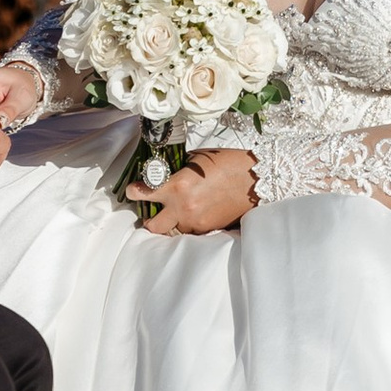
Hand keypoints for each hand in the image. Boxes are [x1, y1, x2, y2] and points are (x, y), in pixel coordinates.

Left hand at [130, 148, 257, 236]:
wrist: (257, 179)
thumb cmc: (228, 163)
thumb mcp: (197, 159)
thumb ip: (178, 169)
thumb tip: (166, 173)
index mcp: (178, 186)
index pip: (143, 193)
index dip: (134, 191)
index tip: (133, 189)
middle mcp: (183, 208)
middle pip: (152, 226)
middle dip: (149, 219)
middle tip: (151, 210)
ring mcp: (196, 222)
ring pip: (173, 230)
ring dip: (173, 221)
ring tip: (180, 209)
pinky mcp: (209, 229)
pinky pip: (191, 231)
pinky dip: (189, 223)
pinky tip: (197, 211)